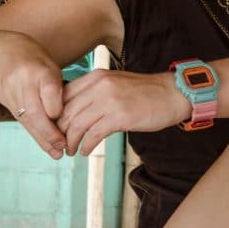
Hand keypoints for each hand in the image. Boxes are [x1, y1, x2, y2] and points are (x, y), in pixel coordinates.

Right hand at [0, 32, 66, 158]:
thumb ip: (58, 89)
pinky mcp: (3, 99)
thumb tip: (72, 117)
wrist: (1, 52)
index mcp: (40, 69)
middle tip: (62, 148)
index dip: (57, 110)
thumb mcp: (51, 67)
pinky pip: (19, 119)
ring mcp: (10, 90)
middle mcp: (23, 80)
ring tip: (55, 152)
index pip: (49, 92)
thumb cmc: (35, 60)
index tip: (68, 124)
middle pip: (34, 111)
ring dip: (41, 138)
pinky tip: (44, 144)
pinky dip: (33, 132)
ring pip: (26, 119)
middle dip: (49, 133)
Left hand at [58, 69, 191, 155]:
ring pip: (76, 125)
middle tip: (59, 145)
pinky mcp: (120, 116)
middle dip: (59, 132)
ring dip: (70, 142)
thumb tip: (74, 111)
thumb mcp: (115, 83)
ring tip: (71, 151)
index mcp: (96, 77)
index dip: (55, 115)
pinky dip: (85, 146)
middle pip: (66, 112)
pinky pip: (93, 134)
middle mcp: (99, 86)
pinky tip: (85, 151)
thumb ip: (95, 92)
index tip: (56, 129)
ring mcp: (109, 100)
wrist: (173, 94)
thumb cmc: (145, 93)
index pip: (63, 96)